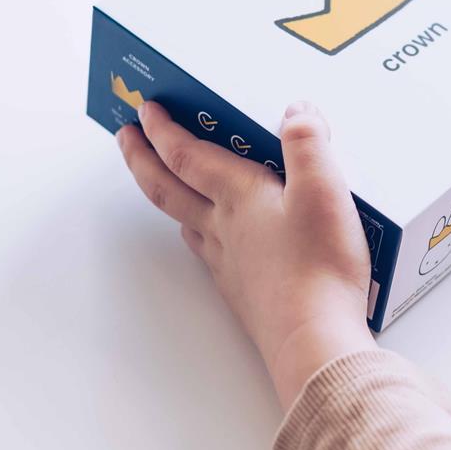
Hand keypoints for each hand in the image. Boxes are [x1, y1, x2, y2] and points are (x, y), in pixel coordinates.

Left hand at [117, 100, 376, 409]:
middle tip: (125, 139)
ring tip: (159, 182)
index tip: (146, 111)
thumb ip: (308, 144)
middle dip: (141, 159)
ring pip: (183, 221)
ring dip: (164, 194)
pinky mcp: (241, 290)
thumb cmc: (319, 268)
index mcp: (240, 196)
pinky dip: (195, 233)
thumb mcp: (325, 191)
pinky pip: (205, 252)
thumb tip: (296, 110)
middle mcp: (224, 227)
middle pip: (166, 188)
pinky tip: (206, 239)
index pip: (187, 155)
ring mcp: (228, 261)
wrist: (314, 339)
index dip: (162, 130)